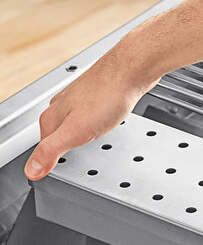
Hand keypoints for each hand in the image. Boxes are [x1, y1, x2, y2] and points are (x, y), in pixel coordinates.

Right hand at [24, 45, 155, 180]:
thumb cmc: (106, 97)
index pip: (43, 148)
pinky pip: (88, 116)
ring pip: (72, 124)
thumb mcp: (76, 132)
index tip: (54, 173)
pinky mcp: (94, 96)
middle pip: (56, 136)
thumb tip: (31, 170)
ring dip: (78, 137)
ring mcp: (77, 99)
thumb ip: (51, 151)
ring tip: (87, 147)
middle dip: (65, 150)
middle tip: (75, 164)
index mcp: (52, 117)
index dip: (51, 163)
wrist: (129, 71)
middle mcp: (61, 106)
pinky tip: (101, 126)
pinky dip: (93, 125)